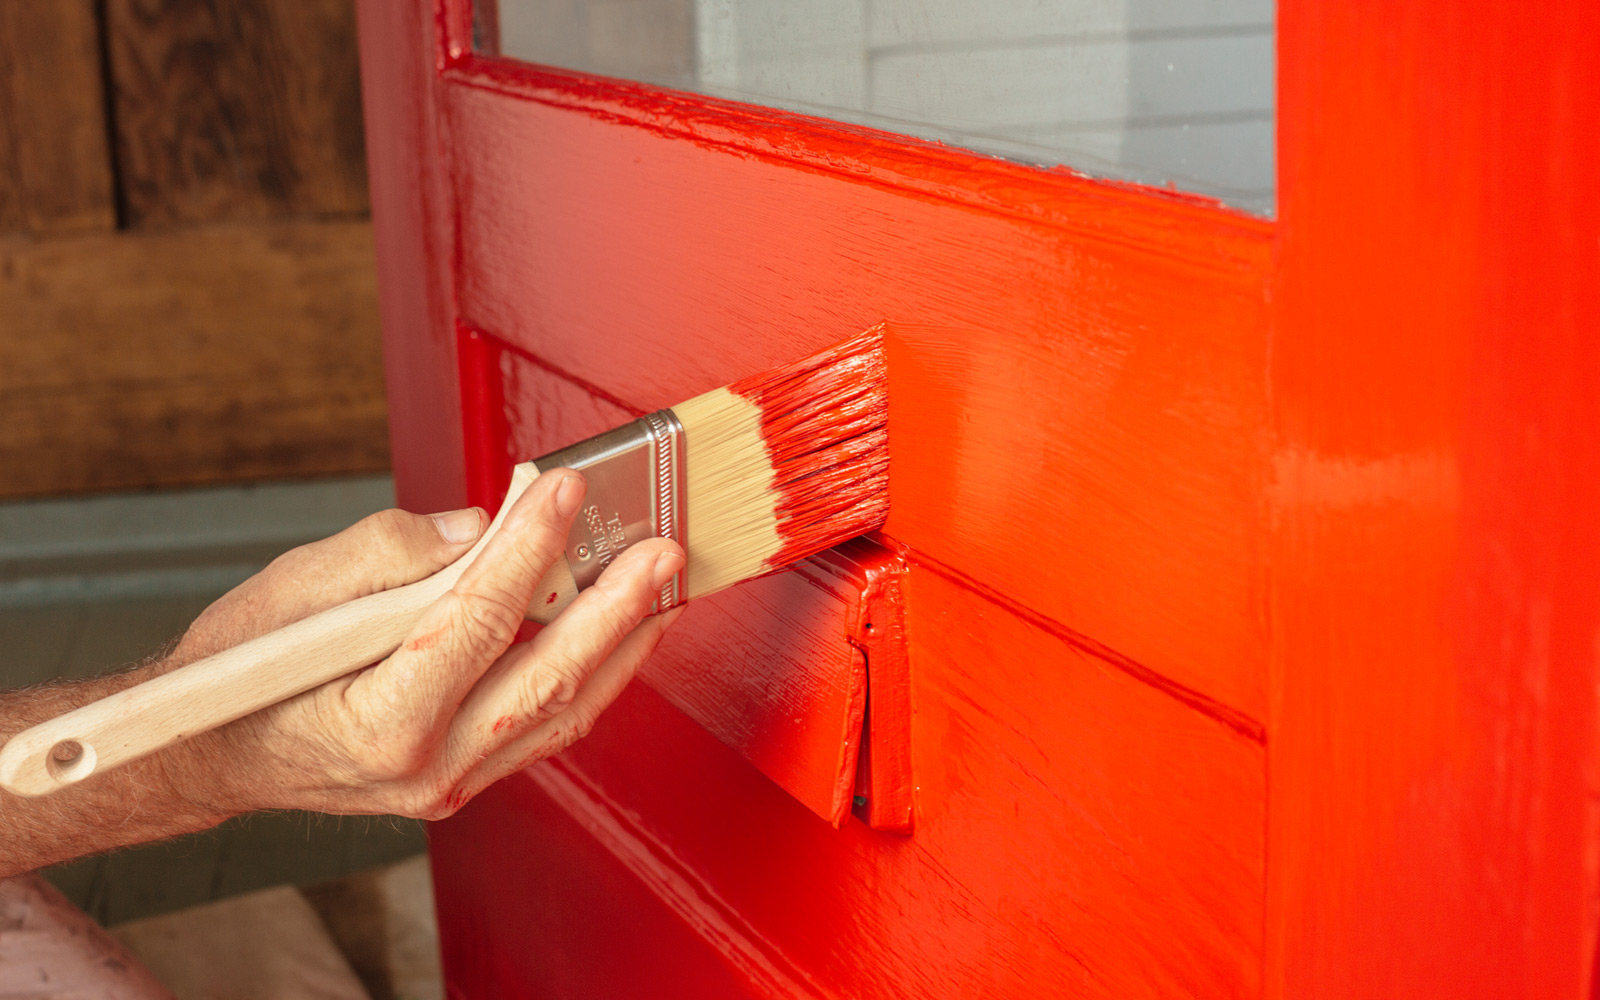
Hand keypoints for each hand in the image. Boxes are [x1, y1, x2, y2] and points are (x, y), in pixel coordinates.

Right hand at [171, 469, 683, 820]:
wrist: (218, 753)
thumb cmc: (242, 675)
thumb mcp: (289, 590)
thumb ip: (385, 552)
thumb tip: (478, 527)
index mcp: (377, 725)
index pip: (475, 624)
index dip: (526, 550)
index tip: (563, 489)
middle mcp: (427, 769)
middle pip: (546, 681)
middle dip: (614, 609)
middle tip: (660, 549)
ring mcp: (455, 780)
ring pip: (564, 710)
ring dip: (622, 642)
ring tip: (661, 583)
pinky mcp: (471, 773)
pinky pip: (549, 723)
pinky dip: (592, 671)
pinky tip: (619, 627)